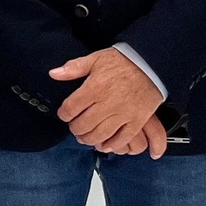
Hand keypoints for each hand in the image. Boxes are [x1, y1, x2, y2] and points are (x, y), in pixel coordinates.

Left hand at [52, 48, 167, 157]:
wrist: (152, 64)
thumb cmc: (124, 61)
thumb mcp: (96, 59)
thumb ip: (74, 68)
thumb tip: (54, 74)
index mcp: (95, 87)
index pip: (71, 108)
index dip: (64, 114)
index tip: (64, 114)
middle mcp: (108, 103)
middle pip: (83, 125)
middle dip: (75, 129)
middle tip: (74, 127)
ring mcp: (124, 114)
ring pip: (100, 135)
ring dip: (89, 139)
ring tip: (85, 137)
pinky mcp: (137, 120)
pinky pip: (122, 139)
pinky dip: (111, 146)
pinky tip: (104, 145)